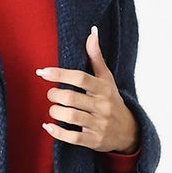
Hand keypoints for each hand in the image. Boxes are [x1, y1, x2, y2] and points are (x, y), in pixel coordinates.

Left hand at [35, 26, 139, 153]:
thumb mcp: (106, 79)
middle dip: (54, 94)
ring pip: (70, 117)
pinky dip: (56, 132)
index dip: (60, 74)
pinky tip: (48, 126)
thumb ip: (96, 57)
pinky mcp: (93, 141)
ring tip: (54, 108)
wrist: (129, 131)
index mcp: (104, 88)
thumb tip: (92, 31)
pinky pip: (72, 137)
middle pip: (71, 98)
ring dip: (55, 112)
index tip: (42, 71)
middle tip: (51, 93)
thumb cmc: (112, 100)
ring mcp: (98, 124)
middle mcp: (102, 106)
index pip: (81, 78)